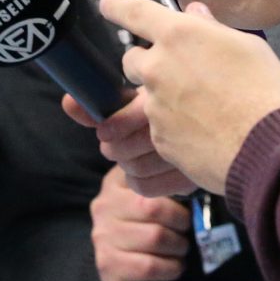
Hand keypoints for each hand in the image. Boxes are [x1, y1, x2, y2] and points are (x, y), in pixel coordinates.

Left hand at [63, 91, 196, 196]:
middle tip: (118, 141)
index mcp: (164, 93)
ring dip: (127, 163)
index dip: (113, 126)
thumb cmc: (164, 108)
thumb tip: (67, 102)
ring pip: (133, 169)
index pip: (127, 118)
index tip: (106, 130)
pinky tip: (145, 167)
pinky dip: (137, 180)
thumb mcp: (137, 99)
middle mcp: (178, 122)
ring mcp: (186, 151)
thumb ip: (101, 103)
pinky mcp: (190, 176)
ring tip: (135, 152)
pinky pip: (144, 187)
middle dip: (115, 147)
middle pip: (123, 148)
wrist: (212, 127)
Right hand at [90, 165, 190, 280]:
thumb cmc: (143, 225)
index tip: (189, 202)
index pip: (151, 179)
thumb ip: (164, 184)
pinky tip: (175, 267)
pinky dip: (170, 268)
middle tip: (187, 230)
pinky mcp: (107, 267)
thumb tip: (192, 182)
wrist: (120, 268)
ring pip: (155, 237)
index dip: (177, 191)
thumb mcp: (149, 196)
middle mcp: (104, 207)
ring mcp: (102, 237)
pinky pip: (149, 266)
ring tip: (181, 248)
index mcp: (115, 182)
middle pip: (154, 208)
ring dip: (178, 246)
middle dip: (181, 222)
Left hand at [106, 0, 279, 195]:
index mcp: (178, 35)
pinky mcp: (158, 138)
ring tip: (201, 106)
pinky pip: (159, 127)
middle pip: (131, 60)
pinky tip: (203, 129)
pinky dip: (174, 126)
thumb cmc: (264, 90)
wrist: (266, 146)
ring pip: (146, 96)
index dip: (117, 6)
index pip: (134, 12)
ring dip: (164, 97)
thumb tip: (196, 13)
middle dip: (146, 62)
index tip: (107, 4)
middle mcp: (157, 67)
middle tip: (175, 70)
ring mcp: (154, 105)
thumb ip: (213, 27)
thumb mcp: (247, 46)